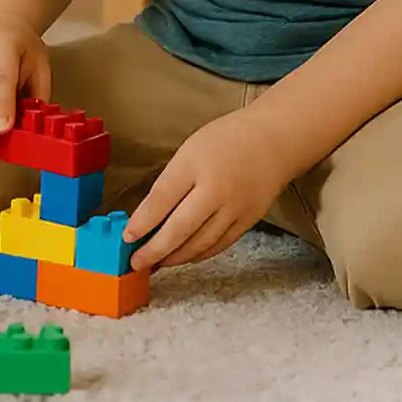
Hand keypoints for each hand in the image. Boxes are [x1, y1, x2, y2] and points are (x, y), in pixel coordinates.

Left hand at [123, 109, 294, 271]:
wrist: (275, 139)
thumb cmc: (227, 140)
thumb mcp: (190, 151)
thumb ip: (171, 182)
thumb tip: (148, 218)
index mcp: (195, 164)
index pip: (161, 199)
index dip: (141, 223)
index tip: (126, 238)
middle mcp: (216, 189)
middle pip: (180, 229)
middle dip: (154, 250)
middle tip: (136, 262)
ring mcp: (235, 208)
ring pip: (199, 244)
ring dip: (175, 257)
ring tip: (157, 262)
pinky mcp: (249, 220)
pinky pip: (218, 245)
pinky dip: (198, 254)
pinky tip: (184, 256)